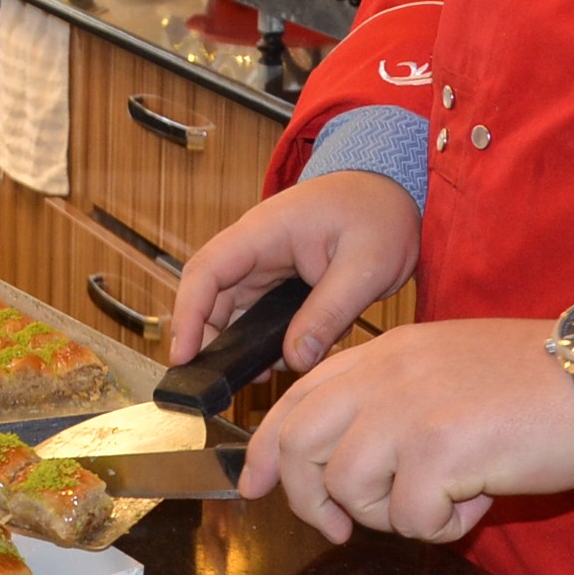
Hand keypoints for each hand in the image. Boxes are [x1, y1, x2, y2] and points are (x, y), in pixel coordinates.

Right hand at [168, 171, 420, 375]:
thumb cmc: (379, 212)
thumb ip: (330, 313)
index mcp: (264, 232)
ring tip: (256, 376)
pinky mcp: (278, 280)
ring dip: (235, 343)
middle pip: (210, 296)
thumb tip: (296, 359)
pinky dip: (259, 339)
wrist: (391, 190)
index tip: (182, 357)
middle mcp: (254, 247)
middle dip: (208, 340)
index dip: (187, 315)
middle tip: (219, 383)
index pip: (207, 271)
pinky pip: (256, 313)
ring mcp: (264, 263)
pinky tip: (279, 361)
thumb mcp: (366, 265)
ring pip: (231, 309)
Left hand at [240, 319, 573, 543]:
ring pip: (348, 488)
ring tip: (443, 499)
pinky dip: (443, 528)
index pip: (295, 399)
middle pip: (299, 445)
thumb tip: (344, 459)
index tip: (254, 486)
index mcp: (384, 353)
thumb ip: (390, 399)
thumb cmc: (537, 382)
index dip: (265, 450)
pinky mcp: (440, 449)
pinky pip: (410, 519)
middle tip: (341, 528)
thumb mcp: (444, 368)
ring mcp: (409, 410)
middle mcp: (385, 375)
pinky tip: (479, 500)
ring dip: (391, 514)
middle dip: (309, 499)